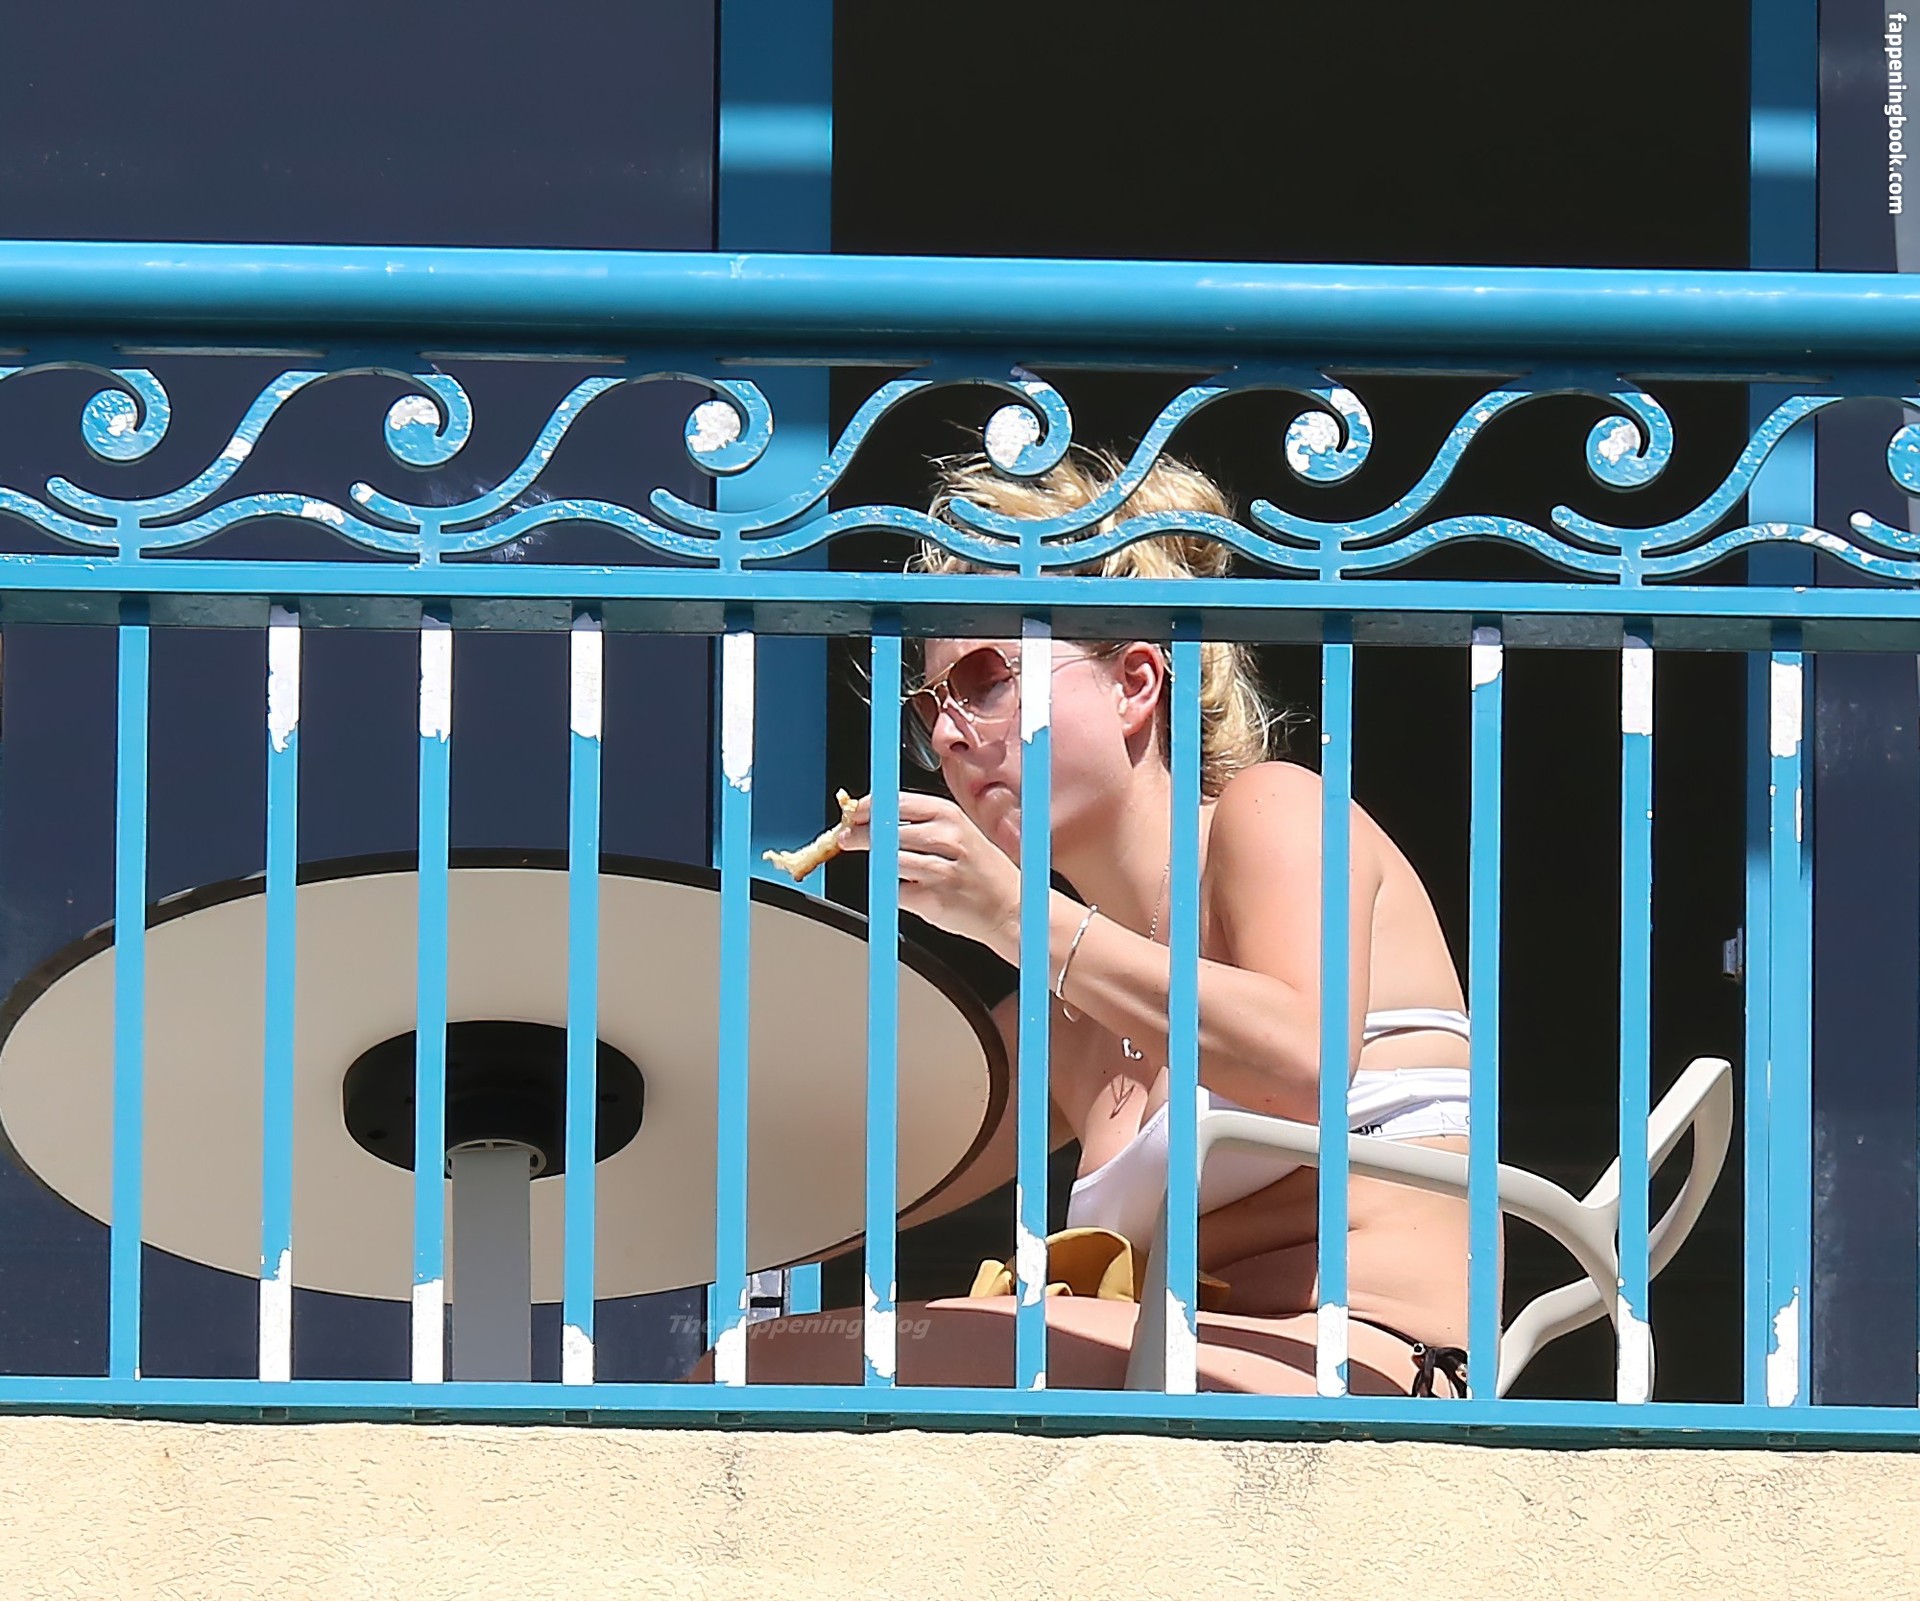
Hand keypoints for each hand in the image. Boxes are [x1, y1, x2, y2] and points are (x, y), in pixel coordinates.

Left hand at [837, 791, 1021, 953]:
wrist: (1013, 908)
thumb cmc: (985, 872)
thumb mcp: (962, 833)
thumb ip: (923, 824)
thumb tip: (877, 819)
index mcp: (950, 815)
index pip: (896, 802)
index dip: (869, 807)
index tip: (854, 813)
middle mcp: (946, 838)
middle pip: (885, 830)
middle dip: (861, 834)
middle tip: (848, 838)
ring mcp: (940, 870)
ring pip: (888, 860)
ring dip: (875, 861)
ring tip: (875, 862)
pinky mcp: (933, 899)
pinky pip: (896, 892)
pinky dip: (893, 891)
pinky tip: (906, 888)